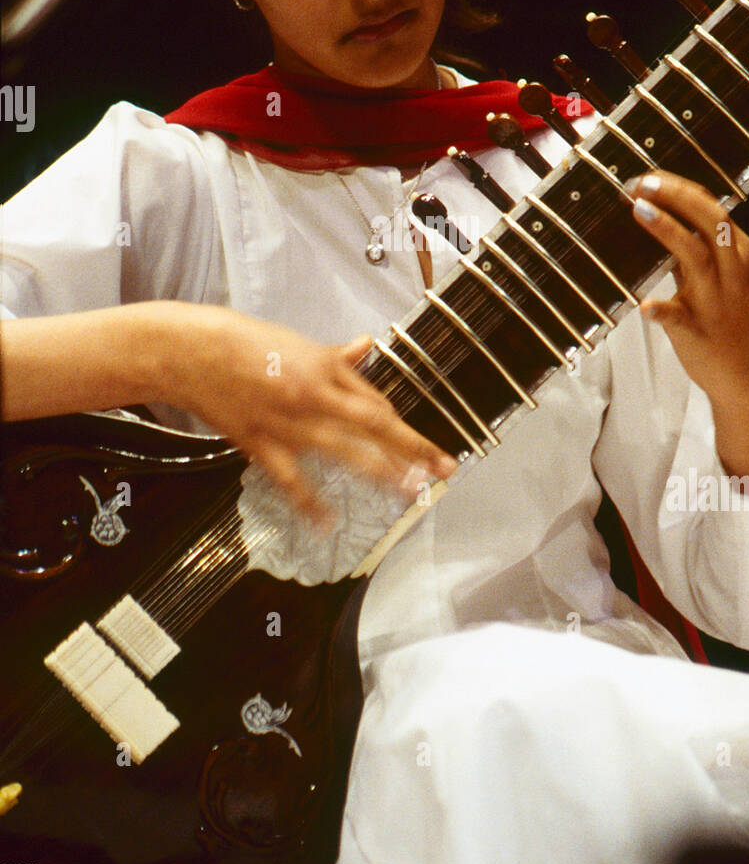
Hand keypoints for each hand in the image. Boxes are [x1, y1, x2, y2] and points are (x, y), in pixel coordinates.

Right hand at [162, 305, 457, 526]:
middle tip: (442, 468)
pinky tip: (325, 522)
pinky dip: (308, 502)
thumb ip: (334, 355)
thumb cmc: (241, 342)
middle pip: (374, 423)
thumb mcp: (295, 342)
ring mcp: (288, 422)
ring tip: (408, 491)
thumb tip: (364, 346)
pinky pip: (290, 478)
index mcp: (324, 368)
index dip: (398, 424)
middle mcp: (313, 395)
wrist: (191, 352)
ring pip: (344, 451)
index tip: (418, 445)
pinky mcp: (260, 443)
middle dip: (411, 447)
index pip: (373, 400)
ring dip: (379, 472)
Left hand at [625, 171, 748, 484]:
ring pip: (695, 255)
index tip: (647, 176)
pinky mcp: (699, 331)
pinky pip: (679, 318)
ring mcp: (716, 300)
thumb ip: (695, 252)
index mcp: (738, 254)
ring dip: (667, 230)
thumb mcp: (723, 280)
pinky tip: (644, 306)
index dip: (678, 188)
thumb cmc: (732, 325)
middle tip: (641, 182)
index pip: (711, 207)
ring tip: (639, 210)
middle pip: (708, 220)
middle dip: (675, 196)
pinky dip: (661, 310)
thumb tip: (660, 222)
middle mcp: (731, 271)